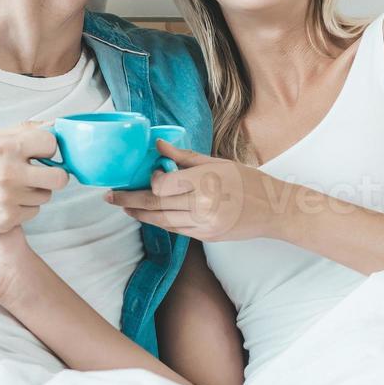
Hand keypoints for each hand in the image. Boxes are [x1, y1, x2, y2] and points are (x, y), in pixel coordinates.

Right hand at [0, 120, 69, 238]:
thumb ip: (22, 131)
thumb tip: (54, 124)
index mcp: (4, 148)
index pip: (51, 144)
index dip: (48, 149)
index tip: (42, 153)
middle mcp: (8, 172)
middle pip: (60, 177)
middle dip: (54, 175)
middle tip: (42, 174)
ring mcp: (9, 198)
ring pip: (46, 195)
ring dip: (35, 191)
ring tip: (16, 187)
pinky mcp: (8, 218)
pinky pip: (34, 211)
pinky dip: (25, 207)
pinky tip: (8, 201)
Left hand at [104, 140, 280, 242]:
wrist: (273, 211)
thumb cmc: (247, 181)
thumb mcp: (217, 161)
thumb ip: (184, 157)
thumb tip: (157, 146)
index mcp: (207, 182)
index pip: (164, 185)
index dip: (149, 181)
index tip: (145, 174)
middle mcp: (203, 206)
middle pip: (156, 204)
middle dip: (129, 200)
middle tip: (109, 196)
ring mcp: (204, 225)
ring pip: (161, 221)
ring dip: (139, 213)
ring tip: (122, 206)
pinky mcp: (206, 238)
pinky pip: (175, 230)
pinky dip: (158, 222)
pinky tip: (147, 215)